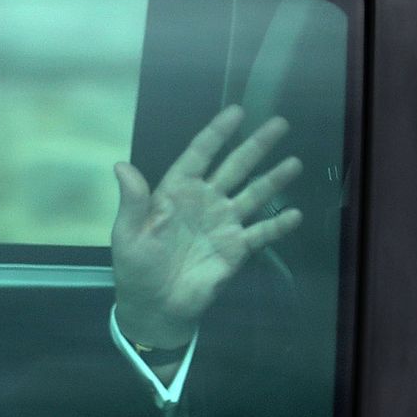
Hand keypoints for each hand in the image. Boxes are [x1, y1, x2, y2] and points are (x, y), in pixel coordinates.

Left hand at [109, 105, 302, 349]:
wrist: (155, 305)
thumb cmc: (136, 265)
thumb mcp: (128, 233)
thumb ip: (132, 201)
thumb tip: (120, 166)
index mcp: (176, 191)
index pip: (199, 154)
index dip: (217, 133)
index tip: (237, 112)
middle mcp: (204, 201)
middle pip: (235, 167)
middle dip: (256, 145)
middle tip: (280, 123)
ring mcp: (223, 223)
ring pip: (253, 195)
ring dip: (274, 179)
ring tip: (295, 162)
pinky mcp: (236, 249)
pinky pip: (261, 233)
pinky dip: (278, 225)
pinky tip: (295, 214)